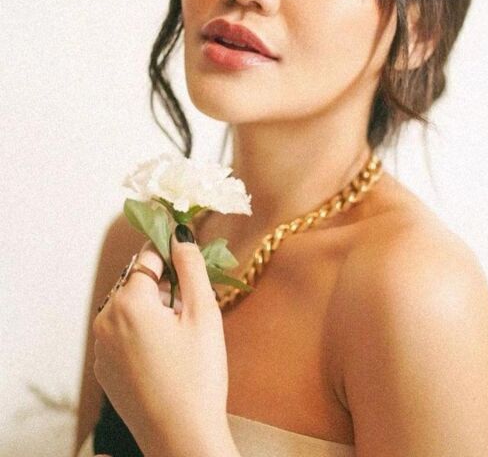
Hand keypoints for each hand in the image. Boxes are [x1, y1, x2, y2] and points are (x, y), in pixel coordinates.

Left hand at [93, 234, 234, 455]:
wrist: (181, 437)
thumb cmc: (198, 374)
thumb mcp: (203, 314)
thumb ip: (191, 267)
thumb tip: (180, 235)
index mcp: (129, 303)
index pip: (147, 257)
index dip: (170, 251)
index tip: (187, 251)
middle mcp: (106, 320)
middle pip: (137, 283)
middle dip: (165, 285)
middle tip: (193, 306)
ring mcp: (101, 347)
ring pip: (129, 307)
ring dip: (154, 307)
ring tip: (183, 333)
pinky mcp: (104, 369)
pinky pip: (122, 333)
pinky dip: (142, 330)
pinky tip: (167, 353)